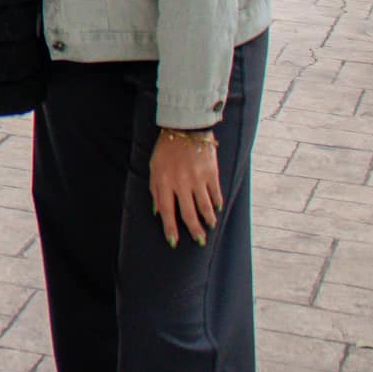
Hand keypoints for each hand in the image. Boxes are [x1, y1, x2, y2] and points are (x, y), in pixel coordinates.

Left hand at [149, 128, 222, 247]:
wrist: (185, 129)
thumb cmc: (166, 150)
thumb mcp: (154, 168)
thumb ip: (156, 190)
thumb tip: (158, 212)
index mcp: (164, 182)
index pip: (167, 211)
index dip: (170, 228)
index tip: (174, 242)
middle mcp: (181, 183)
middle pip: (189, 213)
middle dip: (194, 230)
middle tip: (200, 241)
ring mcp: (197, 178)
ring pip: (205, 206)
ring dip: (209, 219)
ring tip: (211, 226)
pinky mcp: (211, 173)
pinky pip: (215, 193)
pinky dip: (217, 203)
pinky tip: (218, 209)